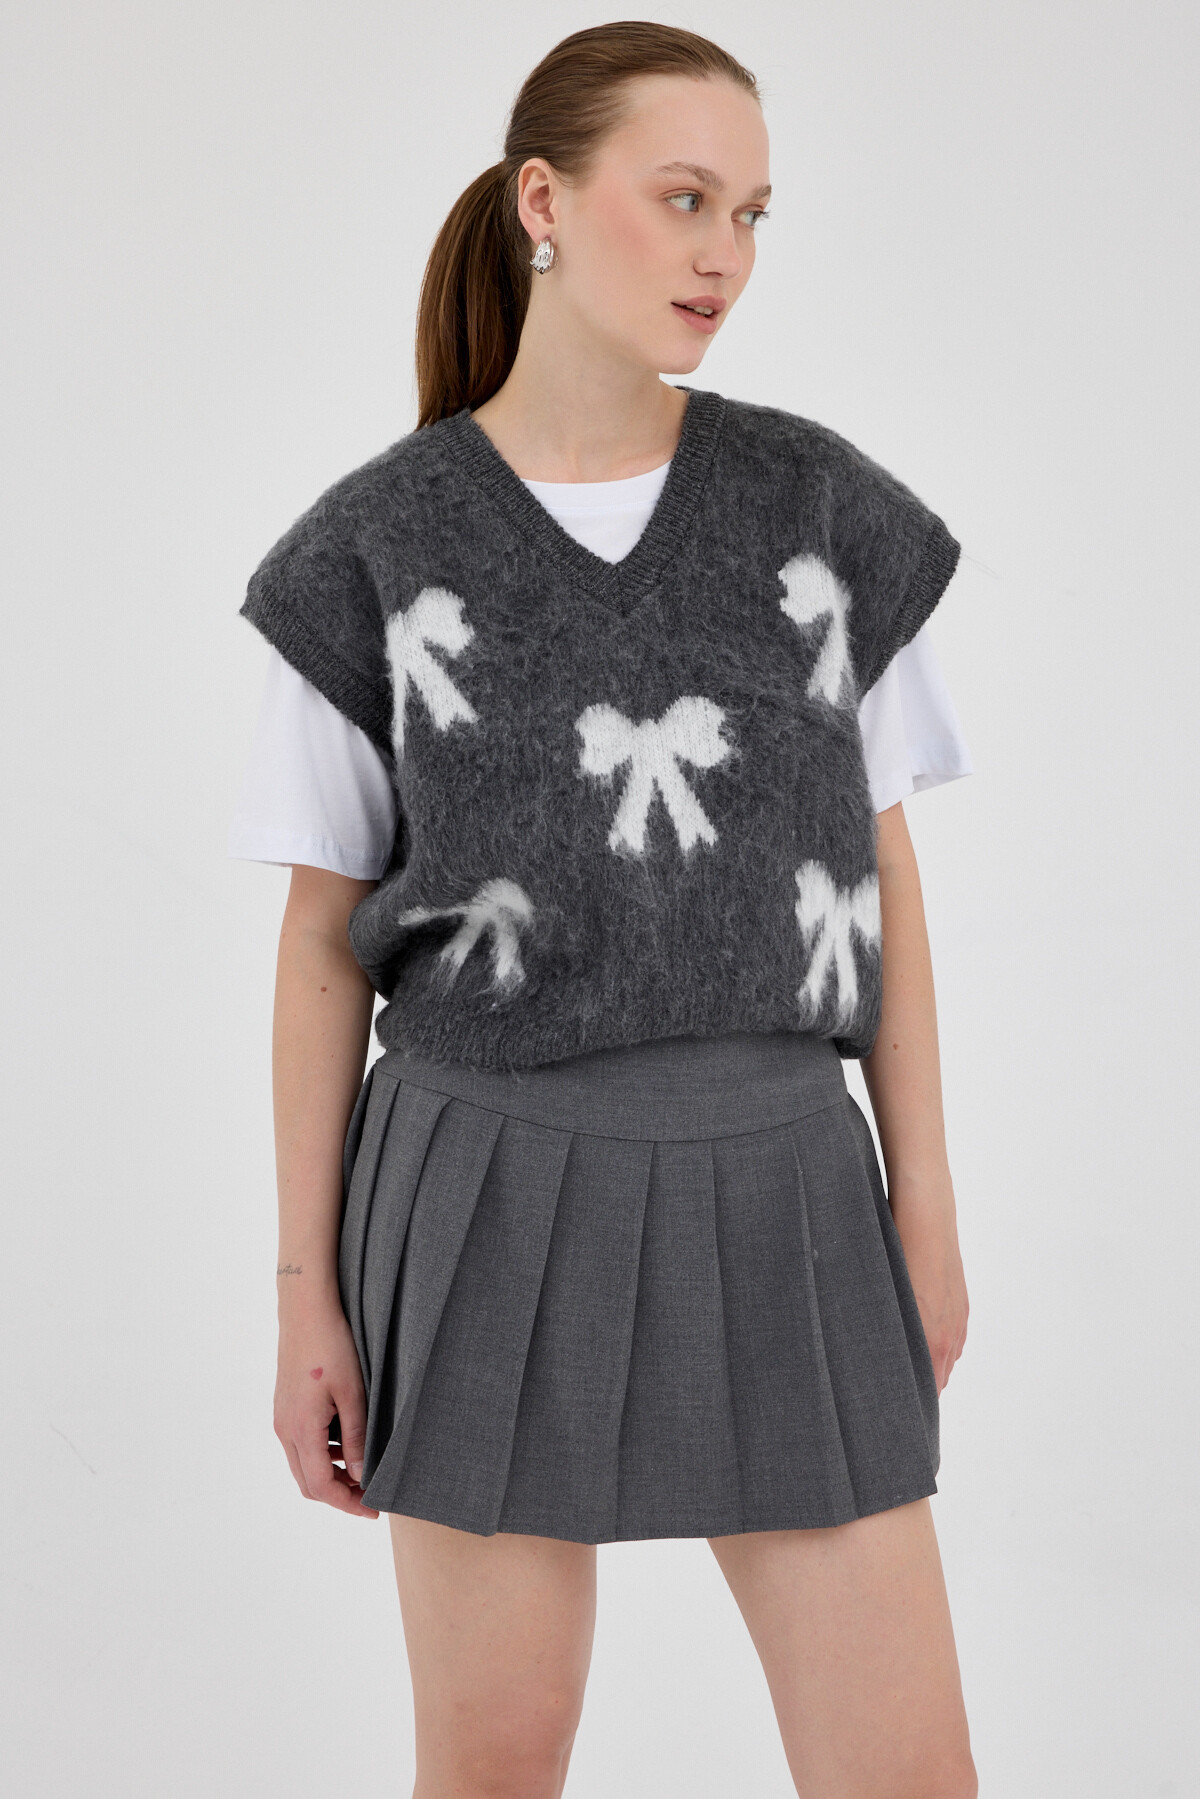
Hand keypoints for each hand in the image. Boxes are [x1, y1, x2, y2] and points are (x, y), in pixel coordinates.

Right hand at [274, 1295, 378, 1517]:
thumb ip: (357, 1437)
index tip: (374, 1509)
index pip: (321, 1486)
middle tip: (371, 1495)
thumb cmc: (332, 1346)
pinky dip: (322, 1456)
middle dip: (339, 1495)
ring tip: (364, 1471)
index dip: (348, 1504)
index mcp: (301, 1429)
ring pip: (303, 1465)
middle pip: (308, 1483)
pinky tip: (347, 1444)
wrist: (306, 1310)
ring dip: (331, 1476)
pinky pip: (300, 1445)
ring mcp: (282, 1418)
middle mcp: (285, 1429)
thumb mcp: (354, 1393)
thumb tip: (361, 1475)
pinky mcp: (285, 1407)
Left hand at [892, 1204, 969, 1394]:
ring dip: (930, 1366)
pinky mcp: (961, 1303)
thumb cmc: (896, 1248)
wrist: (926, 1212)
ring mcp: (958, 1318)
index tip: (890, 1406)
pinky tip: (920, 1337)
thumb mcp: (885, 1294)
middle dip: (919, 1387)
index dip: (909, 1399)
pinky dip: (938, 1345)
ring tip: (904, 1366)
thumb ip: (888, 1333)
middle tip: (891, 1391)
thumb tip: (873, 1358)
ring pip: (947, 1359)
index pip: (927, 1390)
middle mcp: (949, 1334)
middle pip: (938, 1380)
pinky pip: (953, 1339)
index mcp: (931, 1339)